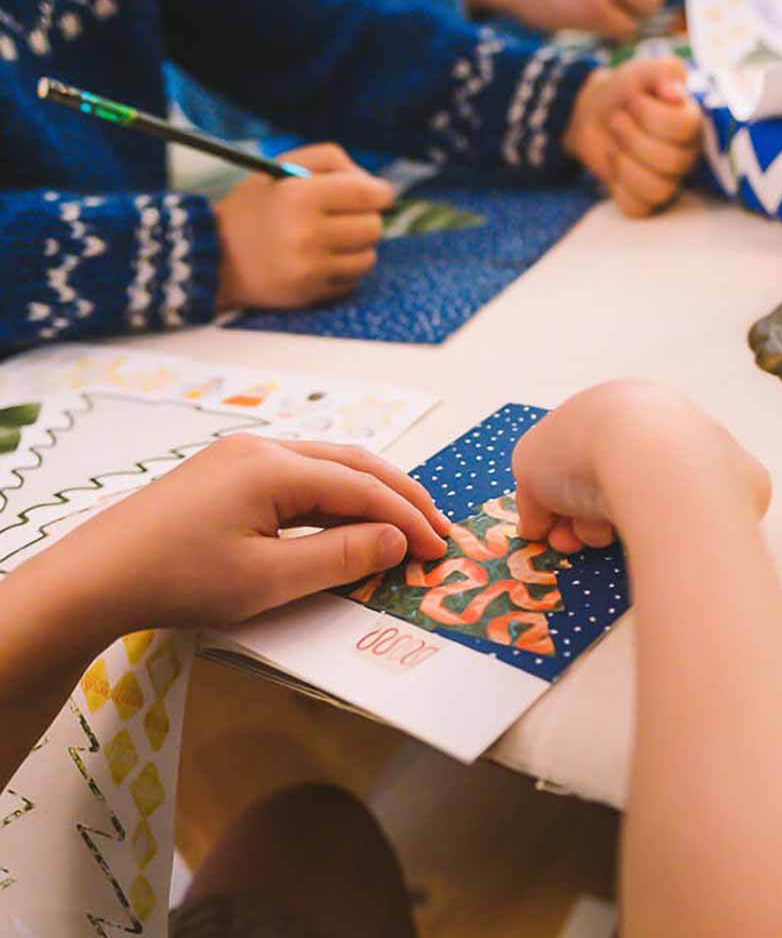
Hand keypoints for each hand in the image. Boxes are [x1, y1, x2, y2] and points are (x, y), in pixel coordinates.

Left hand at [30, 435, 449, 634]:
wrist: (94, 577)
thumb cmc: (180, 580)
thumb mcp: (268, 579)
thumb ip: (341, 558)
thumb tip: (397, 540)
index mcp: (275, 467)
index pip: (363, 487)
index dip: (408, 518)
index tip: (440, 550)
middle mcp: (263, 448)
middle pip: (352, 463)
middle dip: (400, 495)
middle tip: (438, 529)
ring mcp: (242, 456)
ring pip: (326, 466)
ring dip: (369, 494)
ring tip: (404, 523)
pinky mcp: (227, 472)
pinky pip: (298, 476)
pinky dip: (334, 498)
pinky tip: (345, 519)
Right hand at [213, 143, 392, 310]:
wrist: (218, 257)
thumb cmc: (256, 207)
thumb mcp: (282, 167)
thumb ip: (330, 160)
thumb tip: (374, 183)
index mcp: (298, 196)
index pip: (366, 193)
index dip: (380, 193)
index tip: (379, 194)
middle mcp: (306, 234)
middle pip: (373, 227)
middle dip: (366, 219)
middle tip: (347, 217)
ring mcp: (310, 268)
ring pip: (369, 257)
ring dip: (358, 247)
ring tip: (333, 240)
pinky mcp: (312, 294)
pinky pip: (353, 280)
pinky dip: (345, 270)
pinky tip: (322, 260)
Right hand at [512, 381, 769, 552]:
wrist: (654, 464)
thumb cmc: (583, 453)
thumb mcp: (529, 466)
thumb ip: (530, 495)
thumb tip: (538, 524)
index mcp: (616, 404)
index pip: (581, 457)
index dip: (557, 497)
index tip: (551, 530)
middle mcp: (666, 420)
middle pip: (617, 482)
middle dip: (588, 517)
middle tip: (578, 541)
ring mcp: (707, 453)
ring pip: (654, 503)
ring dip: (623, 525)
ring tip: (610, 536)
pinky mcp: (740, 488)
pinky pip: (702, 519)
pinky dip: (678, 533)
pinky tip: (662, 538)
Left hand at [564, 59, 702, 216]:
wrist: (595, 113)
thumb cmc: (627, 91)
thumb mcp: (644, 71)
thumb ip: (664, 73)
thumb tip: (676, 93)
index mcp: (692, 122)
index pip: (685, 128)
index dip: (652, 115)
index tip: (632, 100)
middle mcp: (685, 154)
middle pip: (673, 162)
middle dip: (634, 139)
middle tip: (615, 120)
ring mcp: (667, 180)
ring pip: (659, 190)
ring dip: (626, 166)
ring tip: (613, 146)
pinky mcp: (644, 200)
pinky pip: (638, 209)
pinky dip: (619, 189)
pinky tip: (614, 166)